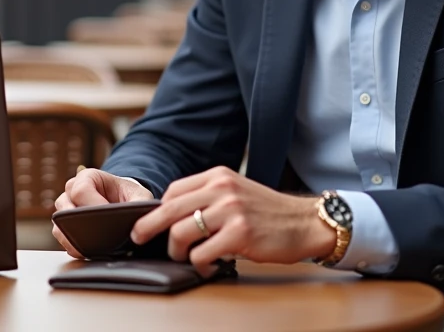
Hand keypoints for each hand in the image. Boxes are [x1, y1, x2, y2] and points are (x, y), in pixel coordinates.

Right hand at [51, 169, 153, 257]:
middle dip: (81, 225)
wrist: (122, 201)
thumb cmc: (128, 195)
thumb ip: (140, 205)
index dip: (92, 206)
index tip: (108, 218)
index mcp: (88, 177)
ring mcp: (65, 208)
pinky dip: (73, 247)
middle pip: (65, 209)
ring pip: (59, 226)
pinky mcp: (64, 226)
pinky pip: (62, 239)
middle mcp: (71, 190)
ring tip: (92, 248)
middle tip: (98, 237)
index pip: (81, 191)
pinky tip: (87, 252)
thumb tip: (138, 226)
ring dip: (74, 239)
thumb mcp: (140, 195)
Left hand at [130, 166, 336, 275]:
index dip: (157, 209)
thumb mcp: (237, 191)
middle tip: (139, 238)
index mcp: (218, 176)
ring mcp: (230, 211)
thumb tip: (175, 216)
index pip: (174, 190)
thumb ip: (209, 197)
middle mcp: (222, 189)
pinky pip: (202, 253)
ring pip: (181, 232)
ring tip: (186, 257)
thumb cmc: (269, 211)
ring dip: (177, 250)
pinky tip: (207, 266)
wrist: (305, 222)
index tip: (149, 222)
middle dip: (148, 227)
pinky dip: (199, 264)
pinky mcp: (239, 234)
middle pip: (170, 209)